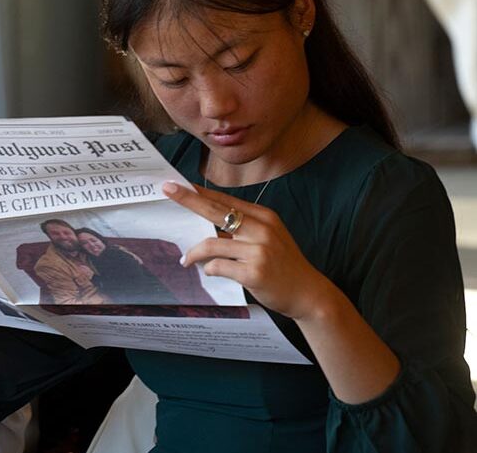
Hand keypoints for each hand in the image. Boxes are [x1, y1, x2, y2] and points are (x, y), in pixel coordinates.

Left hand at [162, 181, 334, 320]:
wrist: (309, 293)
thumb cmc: (283, 265)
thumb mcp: (268, 239)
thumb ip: (242, 229)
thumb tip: (208, 225)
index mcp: (264, 217)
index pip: (224, 200)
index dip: (200, 192)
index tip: (178, 184)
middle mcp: (261, 229)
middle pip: (216, 210)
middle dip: (189, 199)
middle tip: (168, 190)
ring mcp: (258, 250)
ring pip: (211, 244)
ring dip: (193, 253)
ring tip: (186, 260)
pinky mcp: (254, 272)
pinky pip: (218, 266)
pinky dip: (209, 269)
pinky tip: (210, 272)